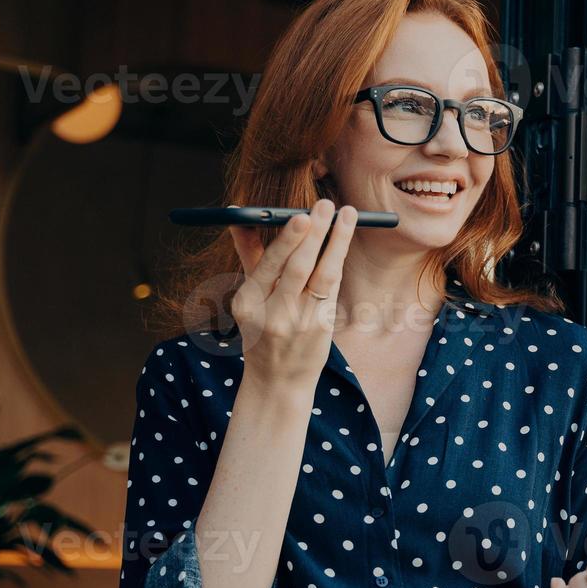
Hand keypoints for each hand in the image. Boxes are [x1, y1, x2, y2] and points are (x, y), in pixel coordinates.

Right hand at [227, 199, 356, 393]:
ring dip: (337, 242)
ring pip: (323, 276)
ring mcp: (300, 324)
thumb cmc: (261, 331)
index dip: (288, 241)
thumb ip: (248, 256)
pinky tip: (343, 241)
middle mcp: (273, 315)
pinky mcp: (321, 329)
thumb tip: (239, 217)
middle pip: (298, 268)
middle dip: (315, 233)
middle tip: (326, 205)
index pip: (269, 266)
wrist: (277, 382)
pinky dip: (337, 262)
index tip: (301, 216)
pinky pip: (332, 290)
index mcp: (247, 303)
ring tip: (347, 215)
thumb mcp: (249, 298)